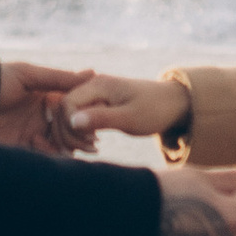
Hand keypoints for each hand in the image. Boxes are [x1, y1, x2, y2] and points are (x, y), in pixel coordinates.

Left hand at [0, 58, 95, 154]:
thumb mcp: (27, 75)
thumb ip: (59, 78)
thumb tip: (92, 73)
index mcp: (47, 98)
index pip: (74, 109)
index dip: (85, 114)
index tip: (94, 117)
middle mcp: (43, 117)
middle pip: (71, 131)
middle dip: (80, 135)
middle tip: (88, 140)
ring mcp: (32, 134)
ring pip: (60, 146)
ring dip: (65, 145)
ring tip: (64, 142)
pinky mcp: (21, 150)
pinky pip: (43, 158)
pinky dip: (46, 153)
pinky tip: (37, 141)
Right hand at [62, 72, 193, 143]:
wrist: (174, 104)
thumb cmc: (155, 110)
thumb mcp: (130, 118)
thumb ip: (101, 118)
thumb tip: (71, 122)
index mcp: (98, 84)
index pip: (66, 103)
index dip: (70, 125)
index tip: (92, 141)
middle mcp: (92, 87)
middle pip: (61, 110)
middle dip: (68, 133)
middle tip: (89, 151)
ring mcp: (94, 96)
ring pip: (66, 116)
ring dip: (72, 136)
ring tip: (91, 151)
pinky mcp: (97, 106)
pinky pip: (77, 119)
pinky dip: (79, 135)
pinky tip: (92, 147)